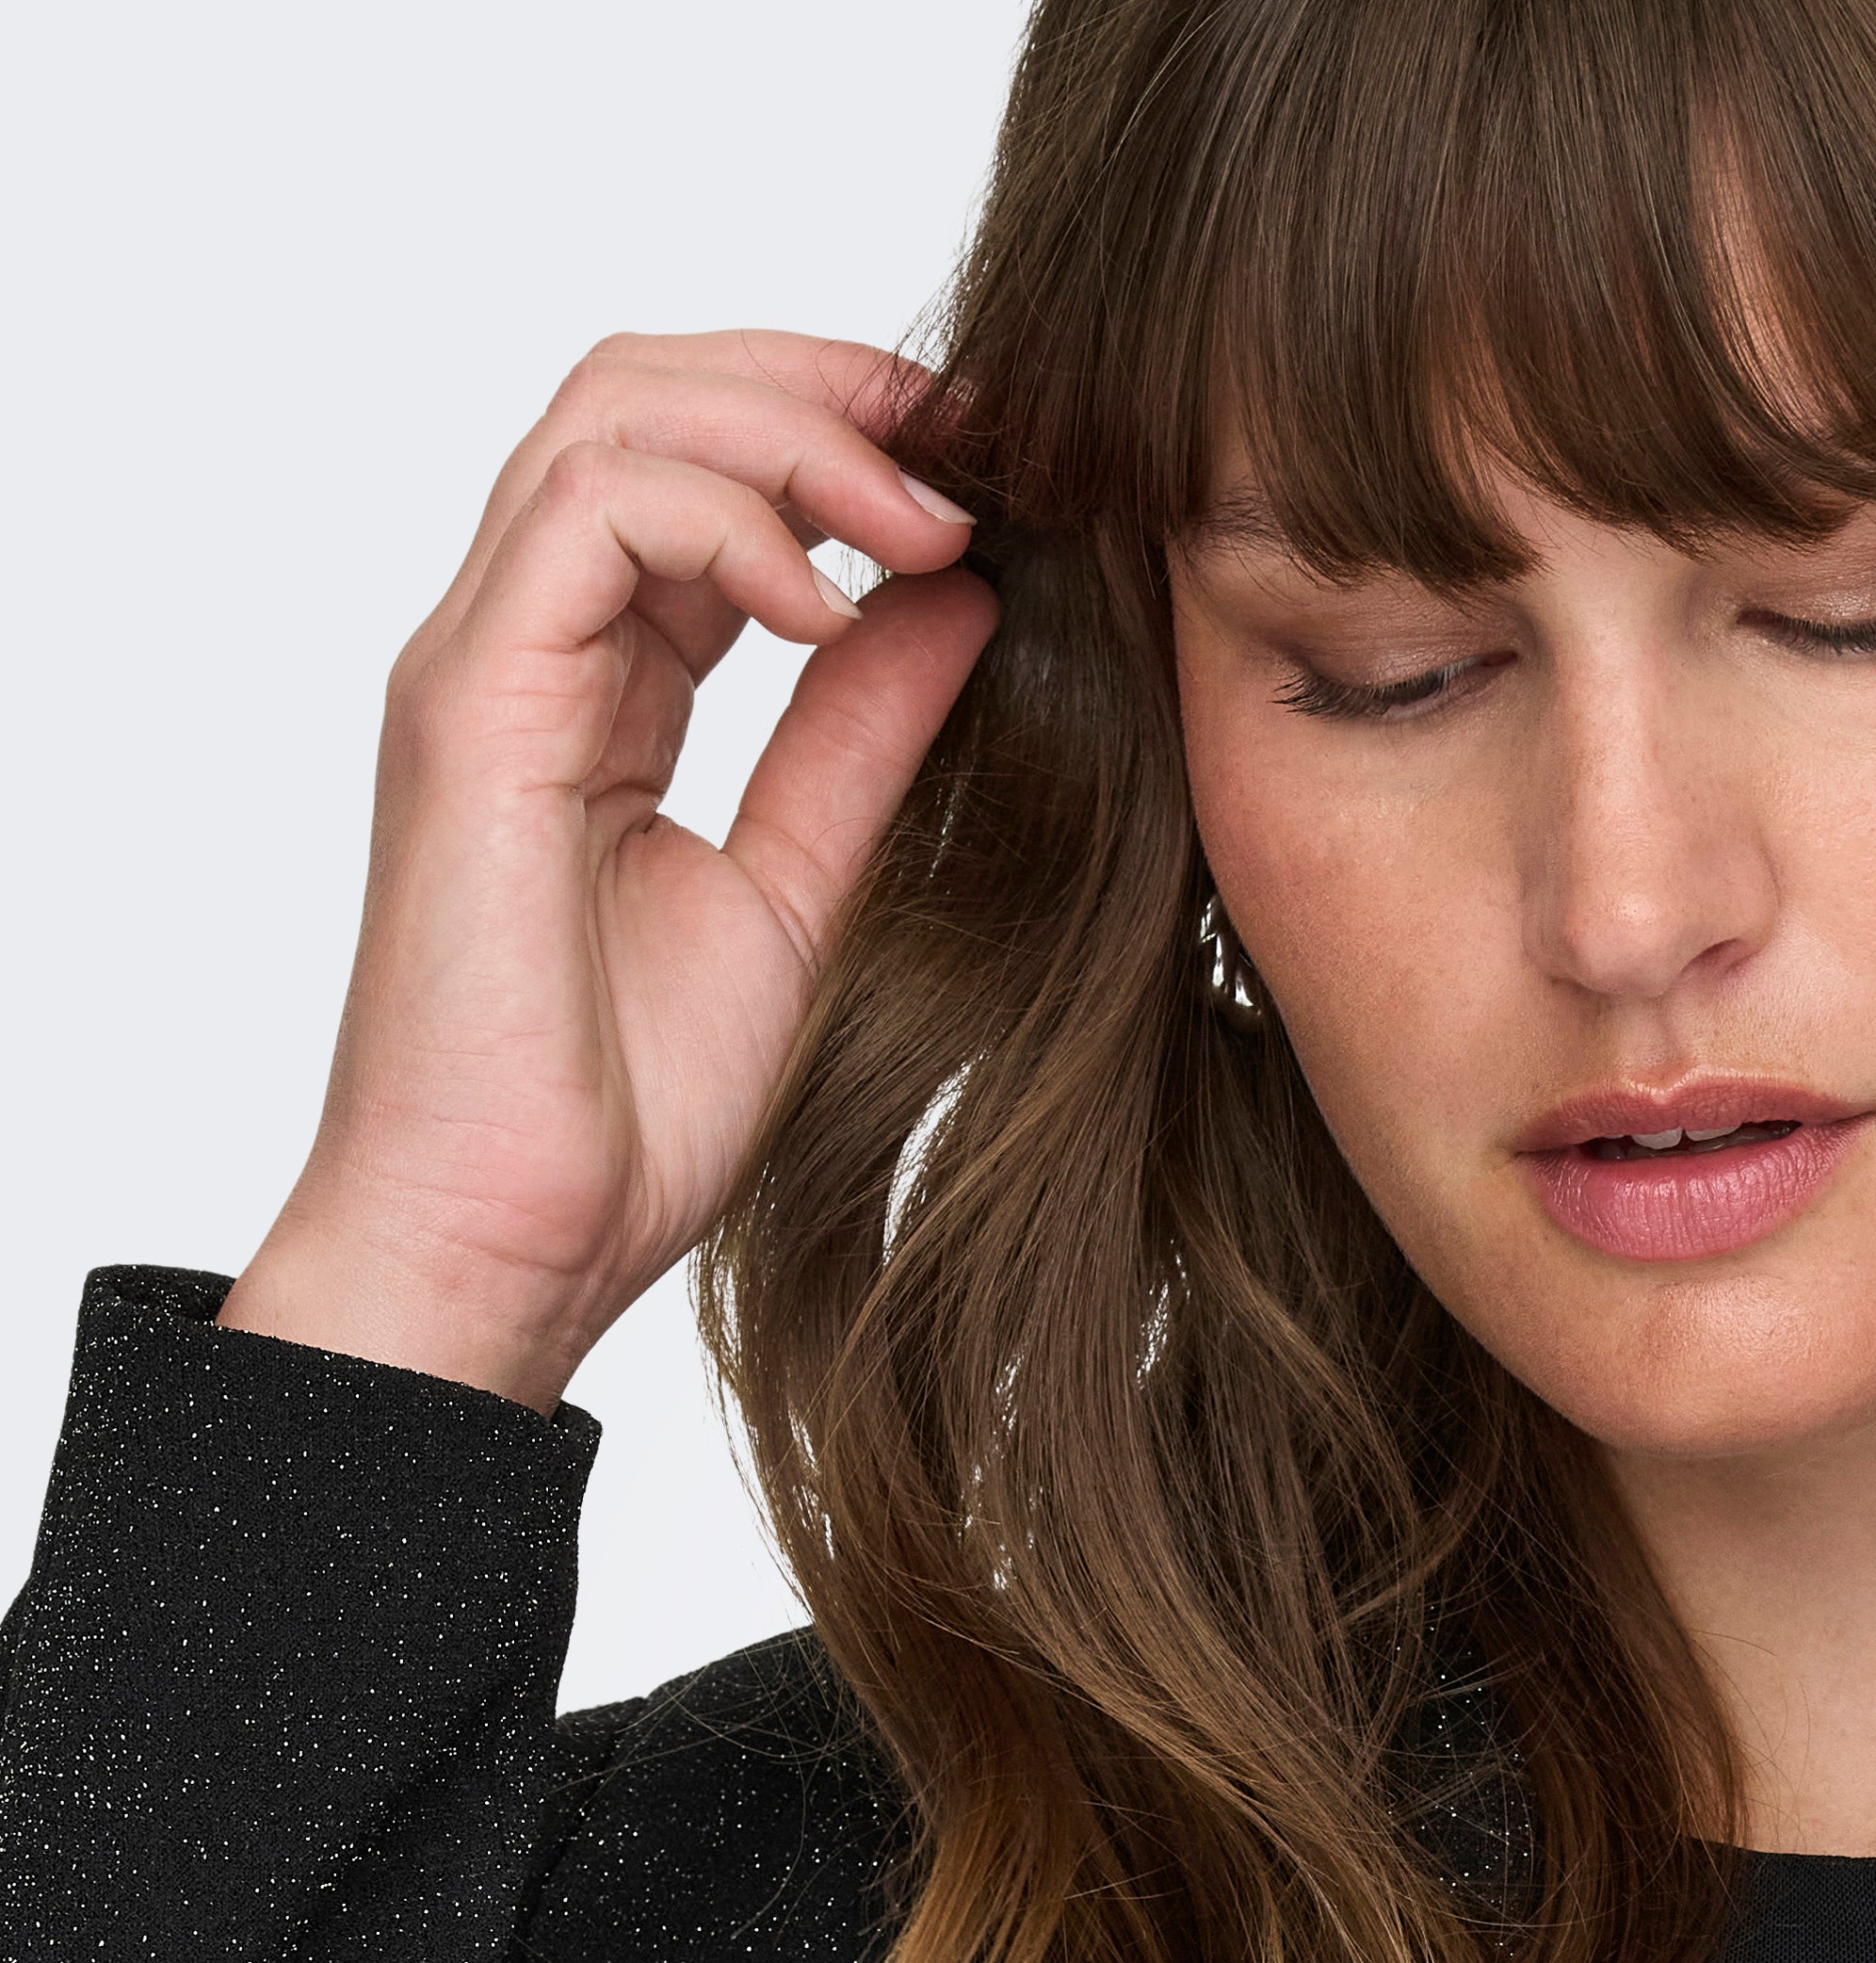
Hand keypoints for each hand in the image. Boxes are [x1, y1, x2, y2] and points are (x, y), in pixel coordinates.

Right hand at [220, 329, 996, 1408]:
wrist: (511, 1245)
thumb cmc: (621, 1117)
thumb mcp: (798, 897)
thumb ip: (860, 744)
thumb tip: (959, 603)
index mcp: (592, 690)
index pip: (701, 477)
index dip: (843, 441)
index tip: (991, 478)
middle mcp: (525, 651)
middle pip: (646, 395)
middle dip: (823, 387)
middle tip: (978, 443)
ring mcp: (485, 666)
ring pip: (614, 418)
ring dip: (794, 435)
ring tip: (930, 518)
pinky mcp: (469, 706)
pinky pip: (591, 516)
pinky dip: (729, 521)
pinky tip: (836, 605)